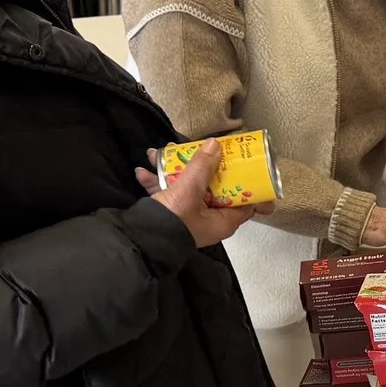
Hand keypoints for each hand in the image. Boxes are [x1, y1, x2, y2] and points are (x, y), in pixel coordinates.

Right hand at [138, 139, 257, 247]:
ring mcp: (188, 216)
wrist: (138, 241)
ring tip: (164, 153)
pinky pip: (167, 192)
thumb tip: (215, 145)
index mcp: (223, 221)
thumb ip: (202, 167)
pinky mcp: (170, 214)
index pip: (246, 202)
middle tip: (202, 148)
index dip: (247, 182)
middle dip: (205, 166)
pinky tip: (143, 171)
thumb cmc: (171, 223)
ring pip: (188, 186)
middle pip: (215, 188)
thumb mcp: (189, 191)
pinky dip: (157, 181)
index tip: (245, 163)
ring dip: (174, 169)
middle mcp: (208, 219)